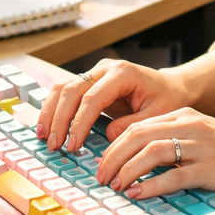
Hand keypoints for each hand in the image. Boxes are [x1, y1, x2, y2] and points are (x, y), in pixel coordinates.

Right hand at [36, 59, 192, 151]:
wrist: (170, 86)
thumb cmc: (166, 99)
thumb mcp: (157, 115)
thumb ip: (133, 125)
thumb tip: (109, 135)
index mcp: (123, 73)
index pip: (93, 97)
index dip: (79, 122)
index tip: (73, 146)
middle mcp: (105, 68)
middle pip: (72, 90)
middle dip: (60, 119)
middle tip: (54, 145)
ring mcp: (95, 72)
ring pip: (63, 88)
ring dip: (51, 113)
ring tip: (44, 137)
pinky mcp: (89, 81)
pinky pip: (65, 92)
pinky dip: (54, 109)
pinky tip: (48, 127)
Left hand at [94, 108, 214, 202]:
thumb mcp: (202, 139)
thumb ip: (175, 142)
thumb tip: (139, 162)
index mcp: (185, 116)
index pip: (138, 125)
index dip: (114, 145)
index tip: (100, 164)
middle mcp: (191, 126)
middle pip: (138, 135)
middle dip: (112, 157)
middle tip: (99, 178)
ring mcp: (202, 147)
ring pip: (152, 152)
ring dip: (126, 170)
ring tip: (114, 186)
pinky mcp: (213, 169)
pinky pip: (174, 175)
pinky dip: (151, 185)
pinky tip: (138, 194)